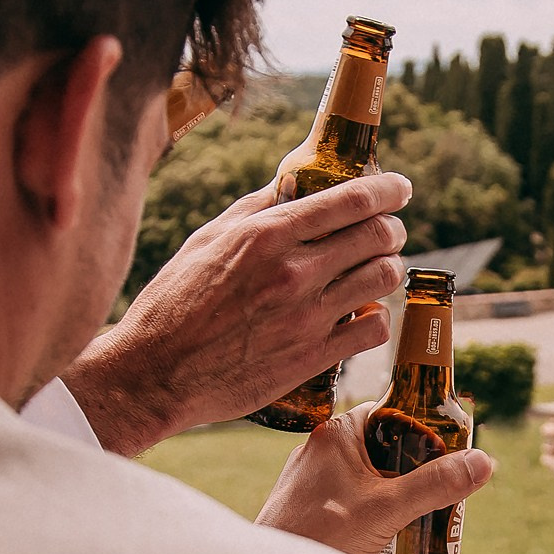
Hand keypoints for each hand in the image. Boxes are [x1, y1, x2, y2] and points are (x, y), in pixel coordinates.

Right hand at [63, 173, 412, 454]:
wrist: (155, 373)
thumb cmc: (173, 301)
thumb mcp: (207, 239)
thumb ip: (257, 208)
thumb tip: (294, 180)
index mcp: (267, 235)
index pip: (352, 200)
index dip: (388, 190)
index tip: (399, 188)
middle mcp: (294, 272)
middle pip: (378, 236)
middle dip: (391, 227)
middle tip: (387, 230)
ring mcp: (308, 317)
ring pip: (384, 278)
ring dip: (388, 267)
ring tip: (377, 268)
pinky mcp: (313, 357)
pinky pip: (373, 329)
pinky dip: (376, 316)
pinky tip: (363, 312)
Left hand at [259, 401, 494, 553]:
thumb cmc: (320, 535)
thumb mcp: (387, 509)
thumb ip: (435, 485)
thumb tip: (483, 461)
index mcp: (338, 432)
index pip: (393, 415)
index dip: (425, 433)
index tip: (449, 457)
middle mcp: (322, 448)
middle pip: (385, 448)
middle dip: (414, 472)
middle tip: (441, 495)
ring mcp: (312, 478)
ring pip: (369, 477)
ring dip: (395, 496)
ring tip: (417, 520)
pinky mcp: (307, 505)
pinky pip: (351, 499)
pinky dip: (372, 513)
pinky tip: (385, 536)